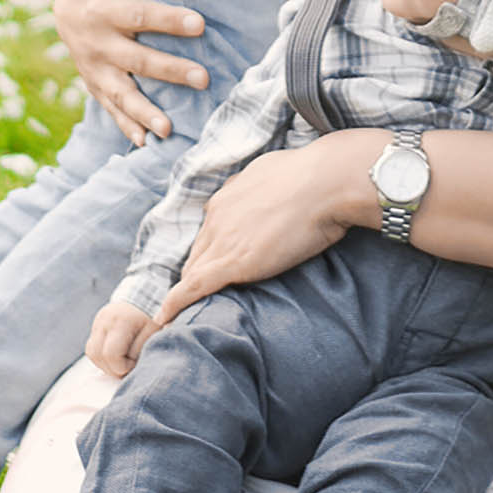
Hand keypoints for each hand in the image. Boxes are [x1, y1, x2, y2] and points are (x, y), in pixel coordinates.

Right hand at [54, 0, 211, 145]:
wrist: (60, 15)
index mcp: (103, 12)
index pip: (140, 17)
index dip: (169, 20)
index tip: (200, 24)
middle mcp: (99, 46)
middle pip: (139, 60)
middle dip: (170, 71)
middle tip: (203, 79)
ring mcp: (97, 71)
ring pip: (124, 94)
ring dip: (147, 112)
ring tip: (170, 130)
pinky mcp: (97, 87)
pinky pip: (112, 110)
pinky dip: (128, 127)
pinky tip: (148, 143)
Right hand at [86, 299, 152, 376]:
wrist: (144, 298)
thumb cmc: (151, 318)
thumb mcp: (153, 333)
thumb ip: (141, 351)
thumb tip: (130, 370)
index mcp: (122, 321)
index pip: (111, 354)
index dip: (122, 367)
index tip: (135, 365)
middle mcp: (105, 320)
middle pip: (97, 355)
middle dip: (112, 368)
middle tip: (127, 367)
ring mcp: (98, 322)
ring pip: (92, 353)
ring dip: (105, 364)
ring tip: (121, 363)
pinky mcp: (95, 325)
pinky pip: (92, 348)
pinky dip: (102, 357)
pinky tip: (116, 356)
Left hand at [152, 131, 379, 324]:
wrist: (326, 182)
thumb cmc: (316, 176)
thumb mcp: (279, 173)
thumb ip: (265, 188)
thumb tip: (269, 194)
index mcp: (228, 196)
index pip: (210, 232)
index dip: (210, 252)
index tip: (213, 266)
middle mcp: (217, 216)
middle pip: (197, 253)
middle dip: (194, 274)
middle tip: (193, 296)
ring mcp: (222, 238)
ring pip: (193, 271)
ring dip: (184, 292)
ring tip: (176, 314)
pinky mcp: (232, 262)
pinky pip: (194, 287)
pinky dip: (176, 303)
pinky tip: (165, 319)